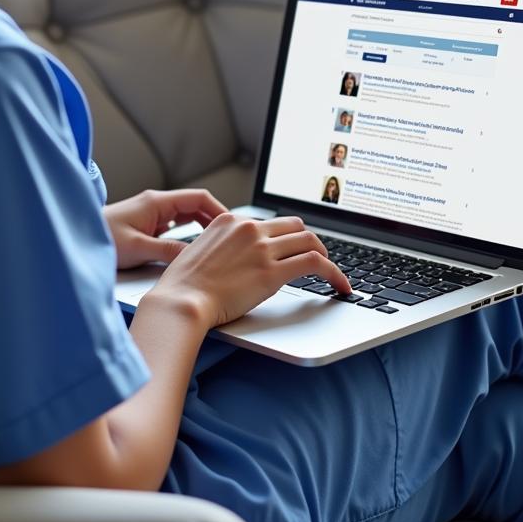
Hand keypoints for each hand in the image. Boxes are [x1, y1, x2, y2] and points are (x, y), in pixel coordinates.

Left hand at [103, 188, 227, 269]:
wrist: (77, 239)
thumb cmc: (101, 237)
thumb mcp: (138, 247)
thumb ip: (168, 250)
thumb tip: (195, 256)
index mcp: (156, 202)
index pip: (198, 198)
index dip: (218, 210)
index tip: (233, 226)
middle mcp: (155, 205)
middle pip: (195, 206)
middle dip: (214, 220)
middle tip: (231, 237)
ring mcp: (151, 215)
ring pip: (186, 217)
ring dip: (202, 227)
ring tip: (218, 244)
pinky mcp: (146, 226)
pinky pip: (175, 226)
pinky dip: (188, 234)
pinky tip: (194, 248)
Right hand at [151, 213, 352, 327]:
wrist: (182, 300)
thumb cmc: (185, 285)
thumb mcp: (200, 251)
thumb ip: (222, 246)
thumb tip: (238, 257)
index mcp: (229, 221)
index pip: (270, 222)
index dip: (287, 237)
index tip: (293, 249)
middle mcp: (248, 228)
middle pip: (295, 226)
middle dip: (309, 242)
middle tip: (316, 259)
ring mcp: (262, 248)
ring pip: (310, 241)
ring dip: (326, 256)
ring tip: (332, 273)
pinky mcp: (273, 271)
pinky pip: (316, 263)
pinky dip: (334, 273)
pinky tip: (340, 286)